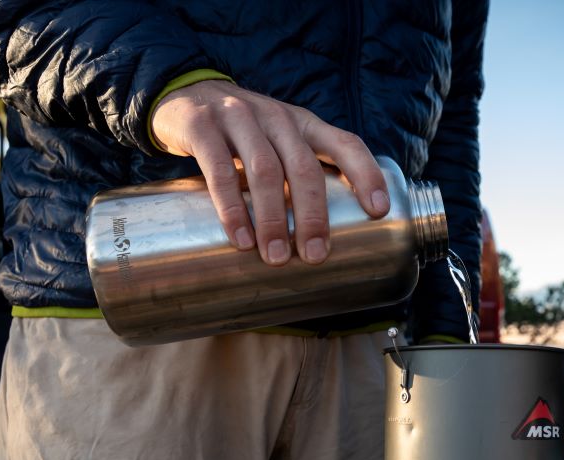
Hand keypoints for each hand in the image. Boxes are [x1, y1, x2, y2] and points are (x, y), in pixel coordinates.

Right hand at [150, 80, 389, 265]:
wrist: (184, 97)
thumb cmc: (245, 136)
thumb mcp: (280, 144)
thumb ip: (302, 176)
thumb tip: (329, 240)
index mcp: (305, 124)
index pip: (346, 143)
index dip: (366, 174)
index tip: (379, 211)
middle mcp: (278, 118)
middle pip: (304, 167)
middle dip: (313, 215)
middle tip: (315, 255)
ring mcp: (239, 118)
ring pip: (265, 171)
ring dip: (272, 219)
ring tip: (276, 257)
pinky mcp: (202, 127)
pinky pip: (219, 170)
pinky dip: (231, 208)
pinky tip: (241, 239)